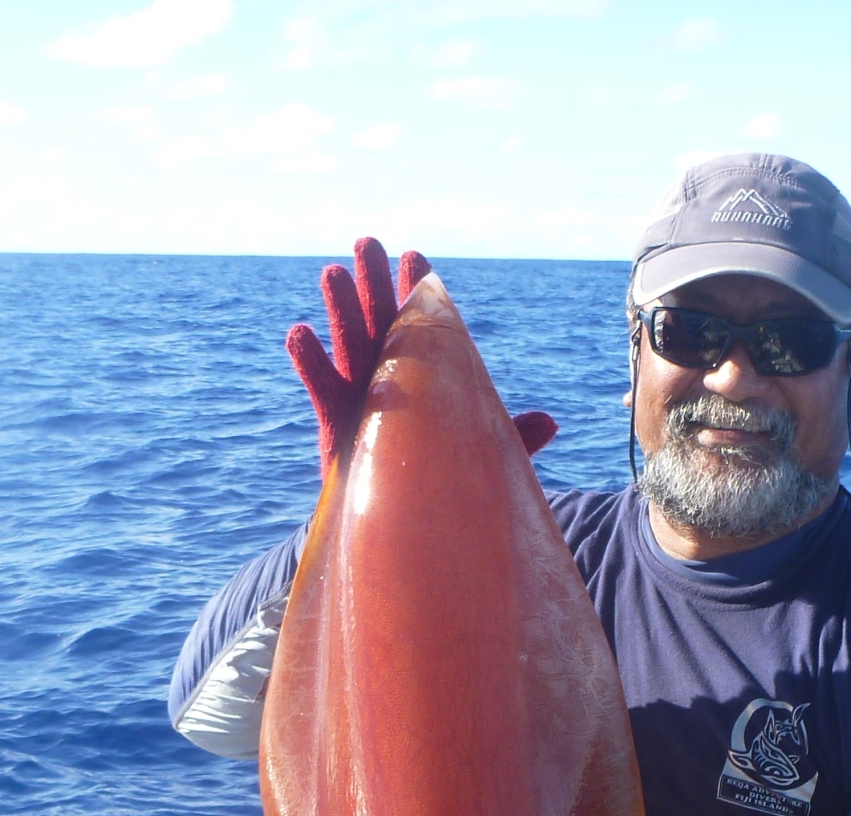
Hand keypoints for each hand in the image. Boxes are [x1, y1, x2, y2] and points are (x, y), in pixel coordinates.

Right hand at [284, 237, 557, 467]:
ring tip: (333, 272)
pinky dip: (310, 363)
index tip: (414, 257)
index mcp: (427, 383)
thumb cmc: (443, 492)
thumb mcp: (482, 462)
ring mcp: (361, 402)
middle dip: (374, 284)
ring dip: (341, 310)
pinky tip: (300, 333)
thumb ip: (511, 438)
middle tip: (367, 242)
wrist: (406, 537)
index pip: (423, 329)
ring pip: (349, 347)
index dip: (418, 292)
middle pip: (380, 324)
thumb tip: (551, 422)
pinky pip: (321, 390)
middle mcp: (391, 385)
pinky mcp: (337, 428)